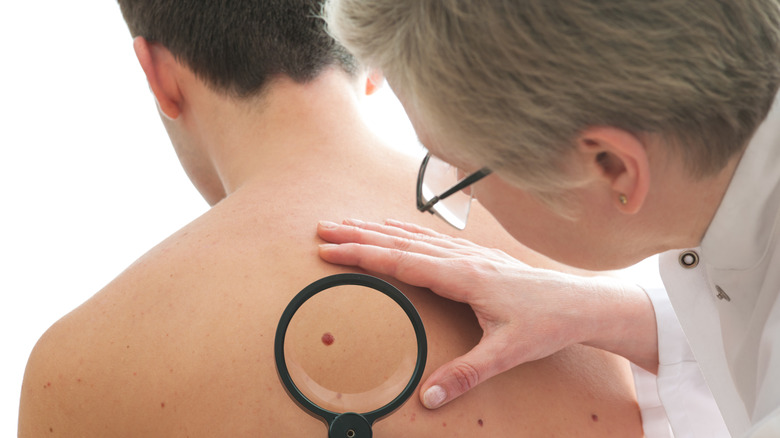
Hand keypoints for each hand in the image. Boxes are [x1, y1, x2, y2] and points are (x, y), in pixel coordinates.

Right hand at [317, 219, 657, 408]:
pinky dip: (405, 230)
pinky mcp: (476, 257)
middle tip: (323, 228)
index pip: (402, 262)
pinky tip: (395, 227)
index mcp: (464, 277)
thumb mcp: (507, 353)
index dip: (363, 256)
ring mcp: (469, 254)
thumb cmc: (547, 324)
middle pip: (400, 242)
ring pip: (414, 236)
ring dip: (377, 229)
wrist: (579, 303)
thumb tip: (429, 396)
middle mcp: (463, 259)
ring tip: (347, 223)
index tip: (331, 250)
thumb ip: (467, 374)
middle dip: (358, 235)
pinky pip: (432, 239)